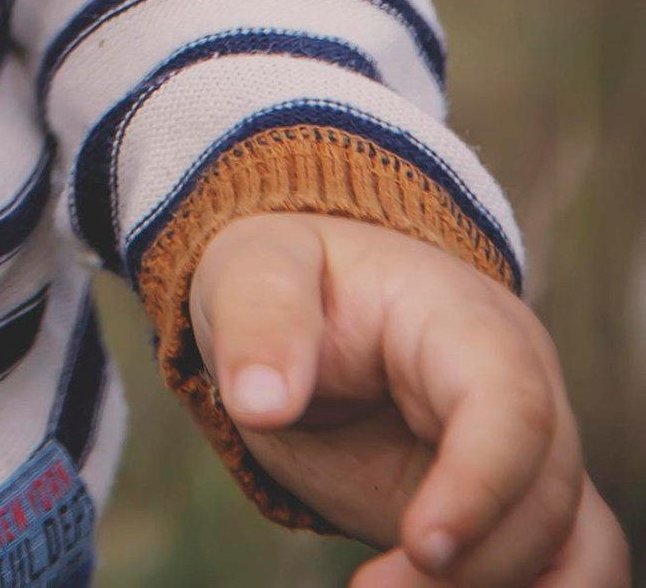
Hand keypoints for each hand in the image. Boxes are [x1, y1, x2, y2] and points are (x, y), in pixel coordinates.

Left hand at [193, 213, 626, 587]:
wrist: (321, 309)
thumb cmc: (296, 284)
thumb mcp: (254, 271)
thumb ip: (258, 321)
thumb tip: (258, 403)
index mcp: (464, 318)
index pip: (511, 405)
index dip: (481, 485)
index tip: (420, 545)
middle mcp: (522, 383)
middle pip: (545, 491)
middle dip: (470, 563)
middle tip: (371, 585)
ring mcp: (532, 447)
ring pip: (573, 542)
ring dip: (501, 585)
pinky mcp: (520, 506)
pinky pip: (572, 566)